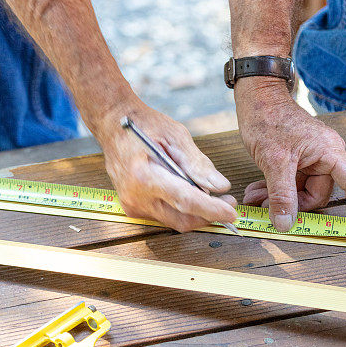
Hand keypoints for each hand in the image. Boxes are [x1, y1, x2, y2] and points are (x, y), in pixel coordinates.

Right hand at [94, 97, 237, 232]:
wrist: (113, 124)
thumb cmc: (144, 125)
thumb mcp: (176, 136)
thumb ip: (198, 164)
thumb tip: (220, 186)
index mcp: (145, 176)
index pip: (186, 201)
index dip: (212, 210)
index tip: (232, 212)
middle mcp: (136, 197)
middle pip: (182, 219)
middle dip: (208, 216)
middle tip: (228, 203)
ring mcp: (133, 205)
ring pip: (175, 222)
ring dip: (196, 214)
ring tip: (210, 196)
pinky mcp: (133, 209)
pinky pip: (165, 217)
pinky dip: (181, 209)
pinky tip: (188, 193)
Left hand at [234, 78, 345, 230]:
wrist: (256, 97)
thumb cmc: (269, 118)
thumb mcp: (274, 162)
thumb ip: (282, 195)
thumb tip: (286, 223)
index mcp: (330, 152)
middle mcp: (324, 156)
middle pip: (318, 194)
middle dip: (292, 205)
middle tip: (268, 209)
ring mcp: (309, 159)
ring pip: (300, 191)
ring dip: (277, 199)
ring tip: (255, 198)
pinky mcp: (295, 160)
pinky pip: (289, 183)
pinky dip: (273, 190)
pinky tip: (256, 191)